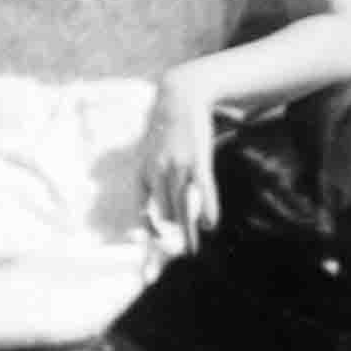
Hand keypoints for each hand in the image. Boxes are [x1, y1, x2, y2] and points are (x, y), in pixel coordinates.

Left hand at [137, 73, 221, 245]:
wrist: (180, 95)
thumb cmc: (166, 127)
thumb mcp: (149, 151)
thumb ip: (151, 174)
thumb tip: (156, 197)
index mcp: (143, 171)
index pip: (140, 207)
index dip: (145, 229)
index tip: (151, 244)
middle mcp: (157, 171)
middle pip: (164, 212)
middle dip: (171, 235)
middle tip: (176, 255)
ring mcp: (177, 165)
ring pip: (183, 206)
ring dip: (189, 229)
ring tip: (193, 249)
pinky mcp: (197, 159)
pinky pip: (202, 189)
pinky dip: (207, 207)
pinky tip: (210, 225)